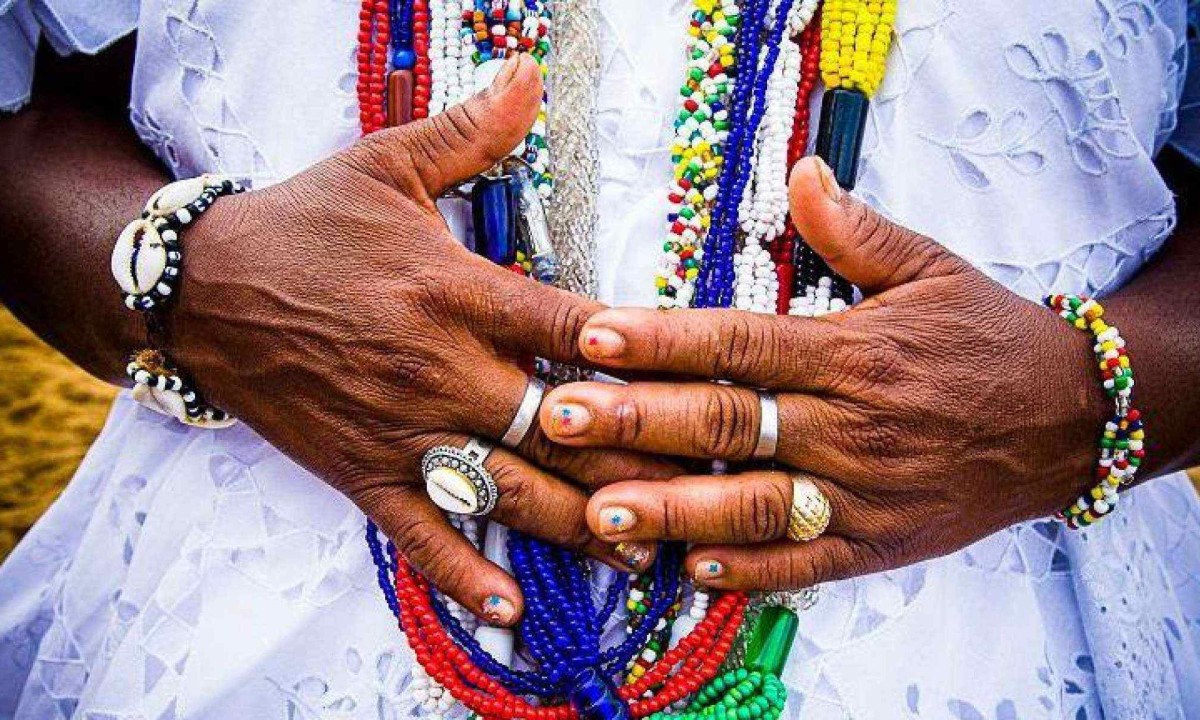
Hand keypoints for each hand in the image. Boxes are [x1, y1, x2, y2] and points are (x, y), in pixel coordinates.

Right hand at [168, 55, 674, 622]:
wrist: (202, 288)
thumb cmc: (303, 225)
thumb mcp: (385, 164)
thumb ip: (469, 133)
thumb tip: (528, 72)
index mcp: (455, 291)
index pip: (568, 327)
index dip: (637, 353)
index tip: (701, 378)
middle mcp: (439, 369)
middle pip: (560, 423)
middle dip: (637, 456)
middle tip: (709, 485)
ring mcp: (403, 429)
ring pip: (509, 488)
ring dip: (581, 523)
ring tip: (647, 549)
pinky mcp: (363, 471)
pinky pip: (420, 534)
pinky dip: (464, 574)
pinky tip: (513, 610)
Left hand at [537, 156, 1107, 590]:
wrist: (1071, 418)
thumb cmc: (988, 339)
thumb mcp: (931, 269)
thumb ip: (855, 229)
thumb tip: (802, 170)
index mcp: (851, 351)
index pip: (739, 343)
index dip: (662, 340)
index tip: (592, 335)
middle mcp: (850, 424)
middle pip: (728, 423)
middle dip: (637, 421)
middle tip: (557, 420)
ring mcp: (863, 491)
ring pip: (755, 504)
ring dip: (675, 509)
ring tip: (602, 511)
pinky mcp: (880, 543)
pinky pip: (807, 564)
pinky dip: (750, 571)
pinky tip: (689, 570)